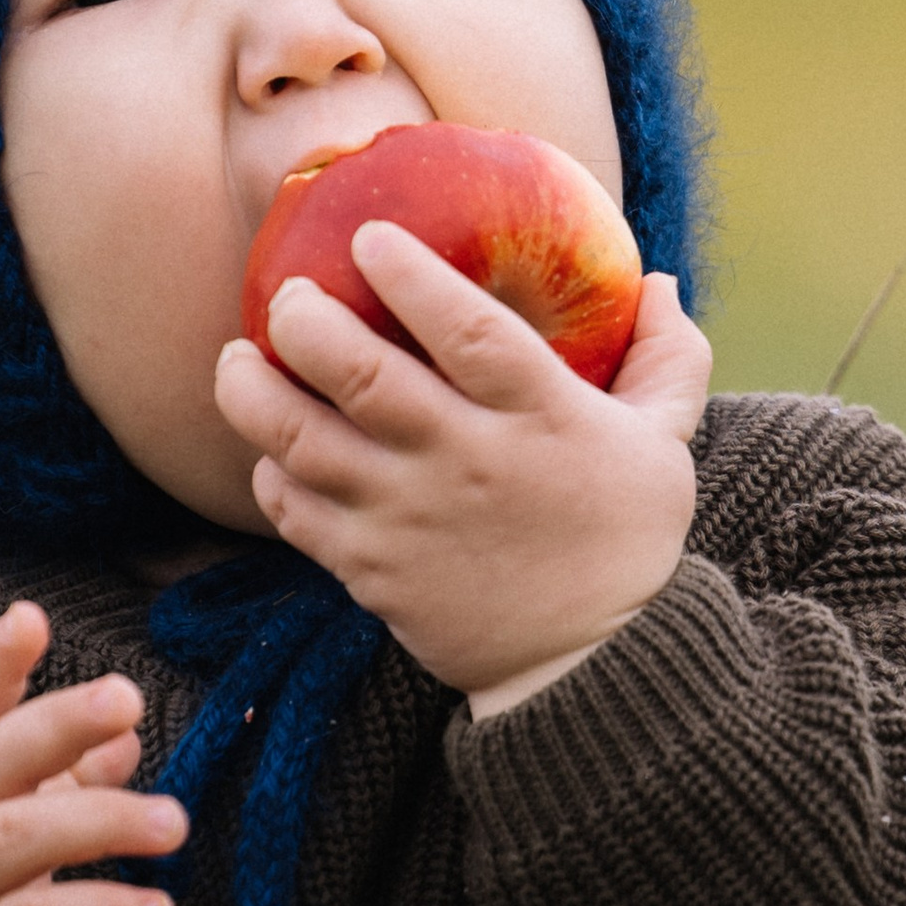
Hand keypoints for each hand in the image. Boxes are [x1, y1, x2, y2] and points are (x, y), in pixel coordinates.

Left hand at [212, 229, 712, 711]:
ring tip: (238, 357)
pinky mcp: (370, 570)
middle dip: (305, 321)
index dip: (410, 276)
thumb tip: (663, 282)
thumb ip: (667, 359)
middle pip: (363, 377)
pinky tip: (271, 445)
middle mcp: (466, 463)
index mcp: (542, 418)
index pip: (469, 331)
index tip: (368, 237)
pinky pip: (295, 511)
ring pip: (304, 442)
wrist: (587, 668)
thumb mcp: (665, 446)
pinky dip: (271, 472)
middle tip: (286, 295)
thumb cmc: (624, 541)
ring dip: (254, 392)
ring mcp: (408, 520)